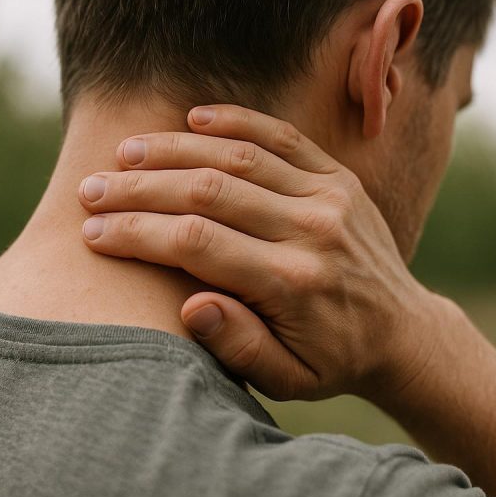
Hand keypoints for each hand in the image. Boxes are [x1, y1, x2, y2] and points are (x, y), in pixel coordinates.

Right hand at [78, 104, 442, 401]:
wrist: (403, 332)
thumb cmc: (332, 360)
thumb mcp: (288, 378)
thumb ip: (239, 346)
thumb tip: (189, 305)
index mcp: (293, 284)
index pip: (197, 243)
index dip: (138, 233)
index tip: (93, 231)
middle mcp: (311, 231)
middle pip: (208, 192)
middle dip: (141, 189)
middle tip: (92, 189)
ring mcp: (329, 197)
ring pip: (239, 158)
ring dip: (175, 150)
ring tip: (125, 152)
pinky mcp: (338, 177)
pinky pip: (282, 137)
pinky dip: (236, 122)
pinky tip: (192, 118)